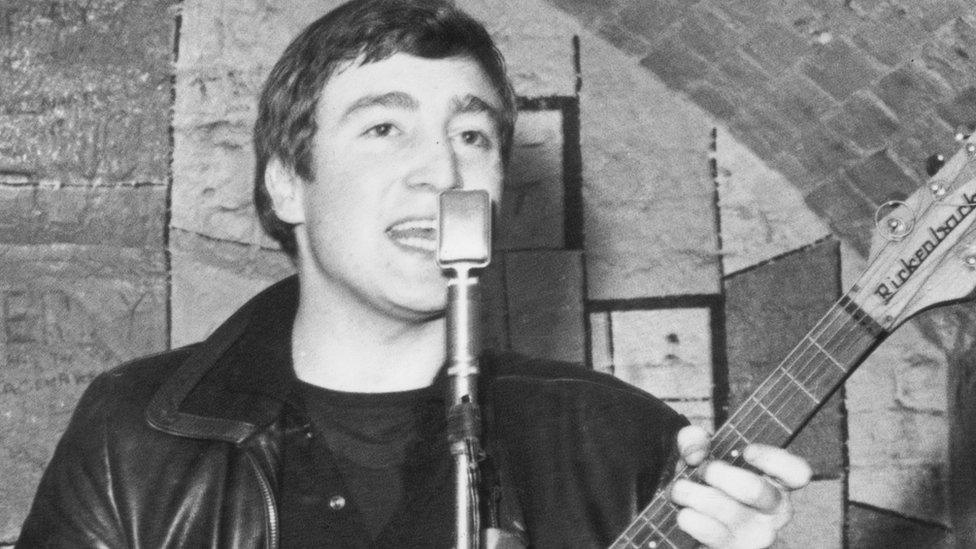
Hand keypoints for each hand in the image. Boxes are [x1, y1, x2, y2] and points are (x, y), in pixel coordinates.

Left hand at [668, 425, 811, 548]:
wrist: (694, 514)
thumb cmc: (708, 478)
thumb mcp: (701, 450)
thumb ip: (695, 438)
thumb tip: (695, 452)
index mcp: (778, 482)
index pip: (797, 472)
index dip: (774, 459)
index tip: (746, 451)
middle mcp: (775, 510)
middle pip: (754, 490)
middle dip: (719, 474)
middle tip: (703, 469)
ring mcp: (757, 534)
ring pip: (727, 511)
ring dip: (695, 494)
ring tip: (680, 488)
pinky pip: (709, 532)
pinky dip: (689, 517)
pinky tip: (684, 511)